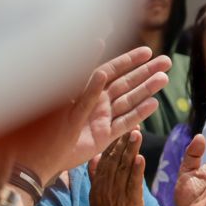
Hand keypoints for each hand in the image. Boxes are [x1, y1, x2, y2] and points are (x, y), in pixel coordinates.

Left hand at [20, 46, 170, 180]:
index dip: (130, 60)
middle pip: (127, 82)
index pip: (113, 69)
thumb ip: (86, 83)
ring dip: (147, 89)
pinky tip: (154, 104)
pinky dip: (139, 114)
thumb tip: (102, 63)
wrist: (38, 154)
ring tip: (164, 79)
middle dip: (146, 72)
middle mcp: (97, 101)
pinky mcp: (104, 136)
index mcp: (86, 88)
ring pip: (129, 100)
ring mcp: (102, 118)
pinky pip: (124, 123)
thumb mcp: (66, 97)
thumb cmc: (45, 123)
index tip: (147, 51)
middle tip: (167, 62)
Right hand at [88, 130, 145, 205]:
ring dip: (131, 150)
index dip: (114, 142)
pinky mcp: (129, 203)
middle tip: (132, 124)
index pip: (106, 158)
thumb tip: (95, 157)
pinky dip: (136, 171)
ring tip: (137, 133)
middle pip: (114, 159)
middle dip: (123, 140)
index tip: (122, 126)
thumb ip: (96, 176)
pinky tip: (140, 158)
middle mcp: (106, 186)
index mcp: (98, 184)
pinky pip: (132, 184)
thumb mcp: (96, 195)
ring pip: (123, 168)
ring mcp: (117, 194)